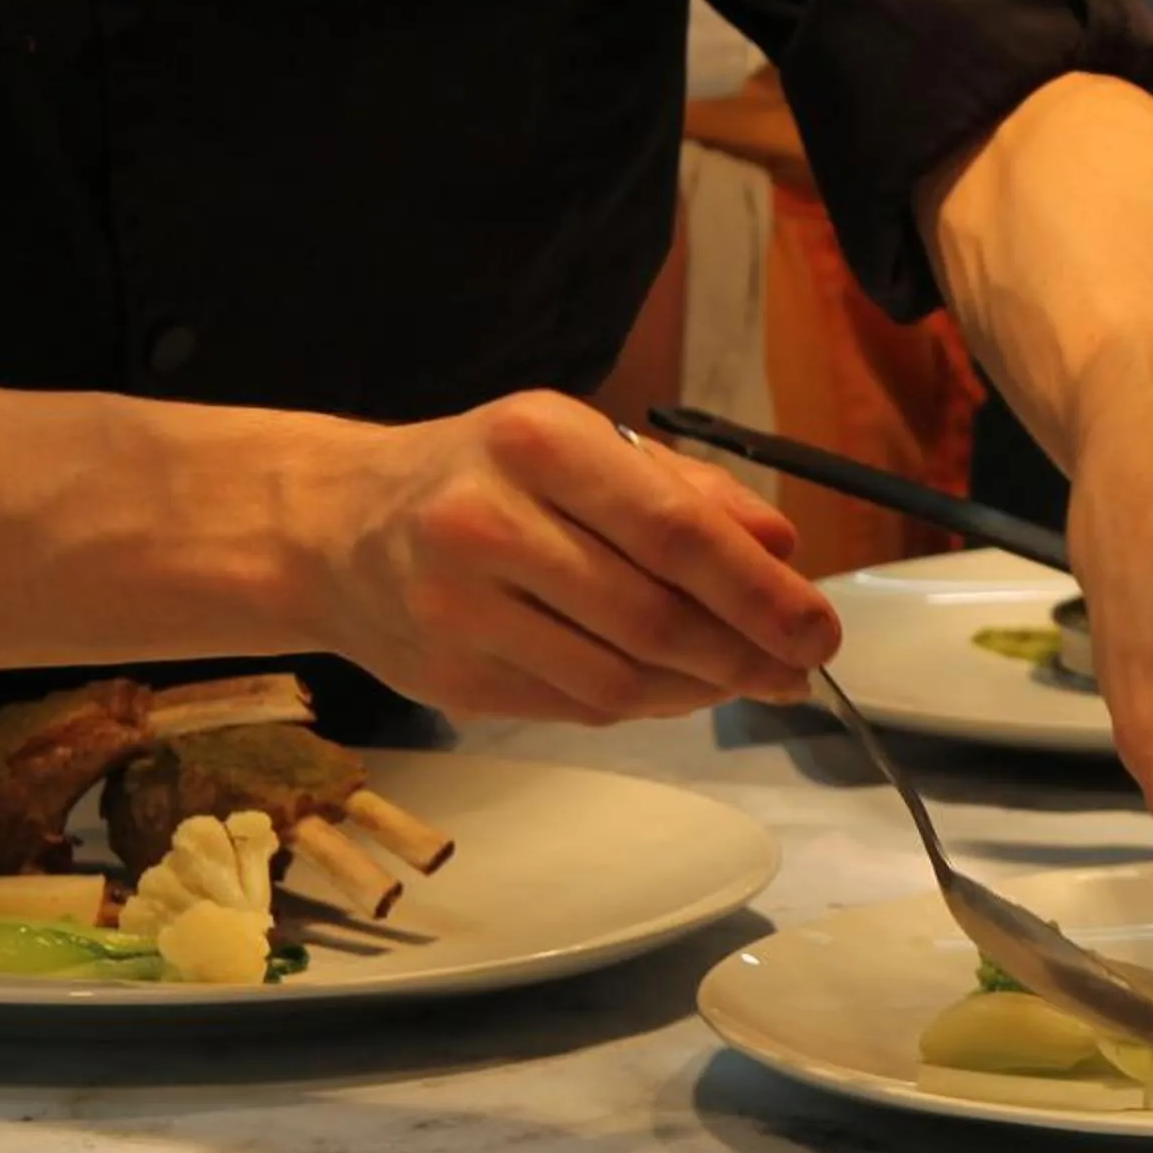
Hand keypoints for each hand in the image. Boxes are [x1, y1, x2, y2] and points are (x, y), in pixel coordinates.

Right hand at [305, 392, 839, 722]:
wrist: (334, 526)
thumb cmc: (487, 477)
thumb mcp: (582, 446)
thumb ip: (688, 491)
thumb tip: (781, 545)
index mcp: (536, 443)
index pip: (674, 531)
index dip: (760, 592)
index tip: (818, 630)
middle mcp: (488, 522)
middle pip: (653, 617)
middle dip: (745, 654)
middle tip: (797, 669)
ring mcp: (460, 608)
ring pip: (620, 681)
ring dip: (703, 690)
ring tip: (746, 678)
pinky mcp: (451, 679)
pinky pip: (580, 709)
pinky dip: (646, 706)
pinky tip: (673, 686)